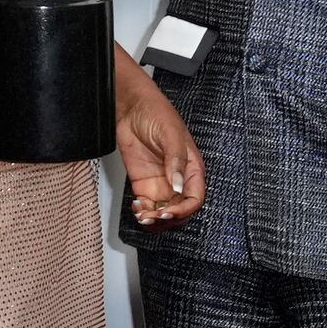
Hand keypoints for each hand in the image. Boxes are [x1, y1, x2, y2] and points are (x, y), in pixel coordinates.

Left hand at [117, 77, 204, 228]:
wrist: (132, 108)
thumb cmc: (157, 113)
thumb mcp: (170, 134)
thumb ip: (176, 161)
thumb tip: (178, 186)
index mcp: (192, 169)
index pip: (194, 199)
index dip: (184, 210)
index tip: (169, 212)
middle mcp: (178, 179)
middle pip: (180, 211)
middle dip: (168, 218)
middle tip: (153, 216)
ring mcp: (161, 183)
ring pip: (163, 212)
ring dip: (155, 220)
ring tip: (143, 216)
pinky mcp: (144, 185)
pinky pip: (147, 207)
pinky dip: (143, 213)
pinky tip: (137, 208)